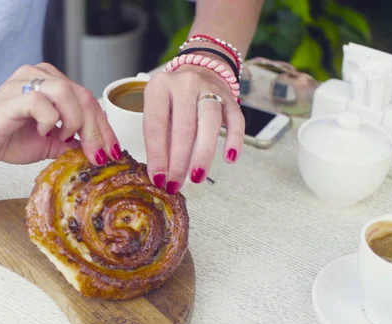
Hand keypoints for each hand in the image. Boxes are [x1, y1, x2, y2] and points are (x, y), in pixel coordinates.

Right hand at [0, 63, 120, 167]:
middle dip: (96, 129)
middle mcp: (39, 75)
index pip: (88, 99)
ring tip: (65, 139)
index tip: (112, 150)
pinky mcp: (10, 98)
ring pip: (66, 92)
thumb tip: (98, 151)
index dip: (104, 127)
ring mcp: (23, 83)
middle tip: (99, 154)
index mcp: (50, 82)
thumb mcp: (48, 144)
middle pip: (82, 95)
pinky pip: (40, 101)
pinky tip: (43, 133)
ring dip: (74, 121)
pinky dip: (49, 121)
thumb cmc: (4, 138)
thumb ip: (71, 142)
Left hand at [143, 61, 244, 193]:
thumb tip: (161, 174)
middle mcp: (185, 84)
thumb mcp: (158, 111)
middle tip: (175, 184)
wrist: (200, 70)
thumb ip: (160, 138)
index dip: (157, 155)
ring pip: (209, 122)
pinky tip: (230, 158)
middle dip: (178, 161)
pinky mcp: (230, 98)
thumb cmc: (174, 99)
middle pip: (183, 126)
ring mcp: (210, 89)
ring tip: (196, 177)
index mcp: (159, 86)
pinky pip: (236, 120)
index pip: (155, 125)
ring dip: (203, 154)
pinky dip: (234, 140)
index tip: (158, 178)